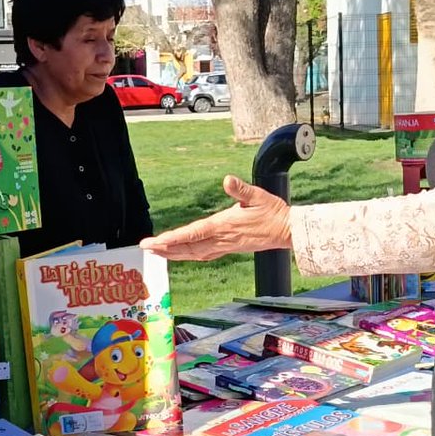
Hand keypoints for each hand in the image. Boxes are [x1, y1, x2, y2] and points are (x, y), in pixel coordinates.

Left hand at [140, 175, 291, 260]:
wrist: (288, 231)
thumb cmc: (274, 212)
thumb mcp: (258, 196)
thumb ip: (242, 189)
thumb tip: (228, 180)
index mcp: (225, 225)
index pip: (194, 233)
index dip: (174, 238)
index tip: (157, 241)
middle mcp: (222, 238)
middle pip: (188, 246)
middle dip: (166, 248)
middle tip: (146, 247)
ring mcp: (225, 245)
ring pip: (194, 253)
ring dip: (174, 253)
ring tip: (156, 252)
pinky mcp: (229, 248)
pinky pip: (204, 254)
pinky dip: (189, 255)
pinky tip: (181, 255)